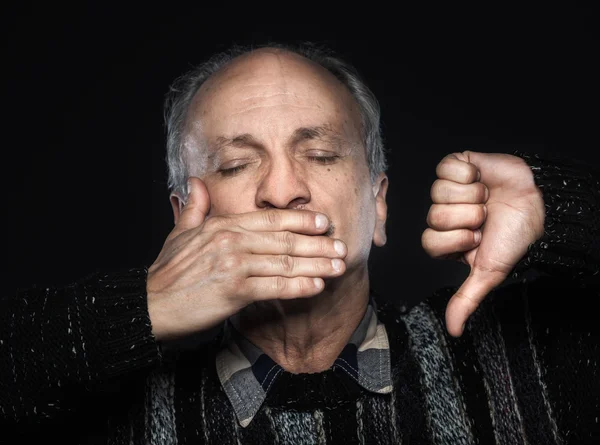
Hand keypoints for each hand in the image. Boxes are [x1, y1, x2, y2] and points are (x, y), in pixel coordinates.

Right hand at [147, 177, 346, 341]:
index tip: (323, 222)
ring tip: (338, 266)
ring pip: (285, 263)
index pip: (271, 218)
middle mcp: (232, 240)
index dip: (300, 219)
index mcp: (223, 225)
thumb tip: (197, 182)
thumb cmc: (167, 271)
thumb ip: (195, 207)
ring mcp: (234, 264)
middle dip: (318, 243)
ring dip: (317, 265)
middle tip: (341, 246)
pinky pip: (275, 287)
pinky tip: (317, 286)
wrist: (150, 303)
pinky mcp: (235, 290)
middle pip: (285, 240)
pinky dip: (299, 287)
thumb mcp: (180, 233)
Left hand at [422, 151, 544, 336]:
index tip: (478, 237)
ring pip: (438, 191)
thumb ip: (467, 299)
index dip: (457, 238)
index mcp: (445, 240)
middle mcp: (442, 215)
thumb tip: (454, 330)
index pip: (429, 241)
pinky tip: (481, 178)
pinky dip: (469, 173)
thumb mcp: (490, 272)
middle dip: (468, 216)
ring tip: (486, 198)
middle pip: (434, 216)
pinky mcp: (455, 166)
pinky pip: (446, 166)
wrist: (538, 202)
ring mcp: (446, 190)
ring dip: (472, 195)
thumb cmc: (514, 236)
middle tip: (485, 217)